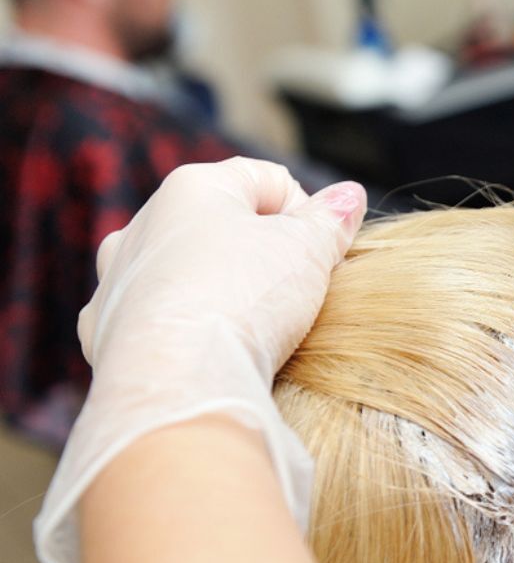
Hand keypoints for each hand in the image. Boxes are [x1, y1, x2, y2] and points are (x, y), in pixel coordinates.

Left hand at [36, 158, 366, 562]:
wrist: (176, 380)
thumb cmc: (243, 302)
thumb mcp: (306, 254)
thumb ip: (328, 224)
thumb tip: (351, 200)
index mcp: (188, 196)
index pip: (260, 182)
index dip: (306, 213)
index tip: (333, 252)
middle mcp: (139, 238)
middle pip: (216, 232)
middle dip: (262, 257)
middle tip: (303, 295)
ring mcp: (119, 295)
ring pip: (182, 284)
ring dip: (225, 301)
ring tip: (266, 338)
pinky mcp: (114, 349)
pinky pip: (164, 335)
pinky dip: (198, 343)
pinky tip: (224, 369)